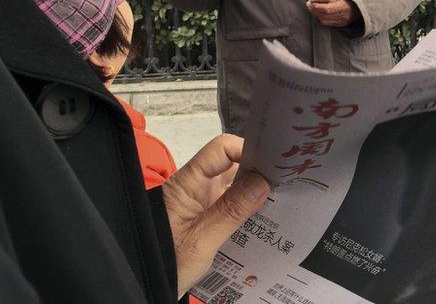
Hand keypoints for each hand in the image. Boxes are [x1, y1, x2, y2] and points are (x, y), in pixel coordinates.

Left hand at [163, 135, 269, 296]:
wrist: (148, 287)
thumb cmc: (165, 263)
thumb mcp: (200, 241)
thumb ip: (231, 212)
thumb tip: (262, 182)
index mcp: (188, 183)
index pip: (220, 150)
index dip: (245, 149)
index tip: (272, 164)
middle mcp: (197, 187)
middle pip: (233, 166)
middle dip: (259, 171)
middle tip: (287, 181)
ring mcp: (204, 203)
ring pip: (236, 186)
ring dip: (257, 193)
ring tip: (284, 200)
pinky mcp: (209, 218)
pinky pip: (234, 205)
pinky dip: (250, 209)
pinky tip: (268, 218)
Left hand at [306, 0, 359, 26]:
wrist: (364, 5)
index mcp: (344, 6)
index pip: (326, 9)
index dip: (316, 7)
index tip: (309, 2)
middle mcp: (343, 16)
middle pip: (324, 16)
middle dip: (314, 10)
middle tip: (309, 4)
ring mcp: (343, 21)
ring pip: (324, 21)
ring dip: (316, 15)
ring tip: (312, 8)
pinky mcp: (342, 24)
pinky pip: (328, 23)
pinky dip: (321, 18)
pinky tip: (319, 13)